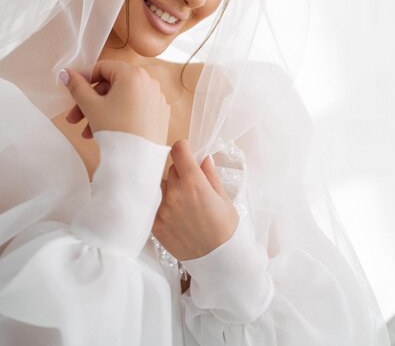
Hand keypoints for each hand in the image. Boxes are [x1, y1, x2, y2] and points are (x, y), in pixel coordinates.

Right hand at [60, 60, 169, 145]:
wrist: (138, 161)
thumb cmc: (116, 130)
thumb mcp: (91, 106)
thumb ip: (77, 86)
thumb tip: (66, 72)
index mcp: (133, 74)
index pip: (103, 67)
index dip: (85, 78)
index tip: (72, 90)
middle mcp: (149, 81)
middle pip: (112, 84)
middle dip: (91, 100)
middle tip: (74, 118)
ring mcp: (157, 98)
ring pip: (123, 98)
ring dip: (102, 111)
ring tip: (87, 132)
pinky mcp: (160, 113)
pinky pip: (136, 108)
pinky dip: (120, 115)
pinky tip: (108, 132)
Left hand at [152, 138, 239, 260]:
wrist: (218, 261)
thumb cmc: (225, 229)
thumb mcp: (223, 198)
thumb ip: (210, 175)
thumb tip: (203, 158)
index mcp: (194, 183)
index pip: (178, 151)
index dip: (183, 147)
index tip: (186, 150)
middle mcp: (175, 194)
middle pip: (171, 168)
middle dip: (181, 171)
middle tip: (191, 184)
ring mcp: (162, 210)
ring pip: (161, 186)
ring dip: (170, 188)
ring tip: (183, 203)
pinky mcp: (155, 225)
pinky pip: (154, 205)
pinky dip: (162, 204)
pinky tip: (174, 213)